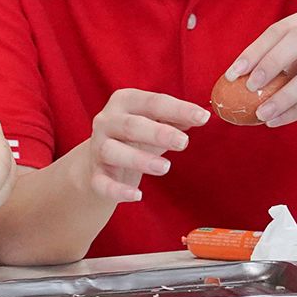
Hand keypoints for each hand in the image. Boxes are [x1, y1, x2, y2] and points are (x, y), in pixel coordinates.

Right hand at [74, 89, 210, 203]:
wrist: (100, 159)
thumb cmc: (135, 136)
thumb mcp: (155, 123)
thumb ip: (175, 119)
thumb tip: (199, 117)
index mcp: (125, 101)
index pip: (152, 102)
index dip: (178, 109)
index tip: (202, 116)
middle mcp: (107, 121)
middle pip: (131, 125)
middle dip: (158, 133)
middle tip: (183, 142)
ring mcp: (98, 148)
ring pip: (113, 151)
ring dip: (139, 159)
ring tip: (165, 167)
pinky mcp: (95, 174)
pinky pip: (102, 183)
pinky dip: (118, 190)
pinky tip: (137, 195)